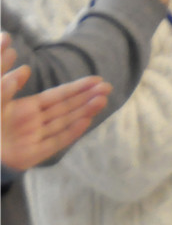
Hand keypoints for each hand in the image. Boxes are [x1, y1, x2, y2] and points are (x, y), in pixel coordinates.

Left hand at [1, 33, 110, 170]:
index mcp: (26, 108)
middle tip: (108, 87)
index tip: (96, 79)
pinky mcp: (32, 155)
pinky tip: (86, 121)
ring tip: (103, 100)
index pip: (57, 96)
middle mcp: (34, 122)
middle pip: (66, 108)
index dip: (76, 87)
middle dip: (87, 97)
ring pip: (65, 122)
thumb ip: (7, 87)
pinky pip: (55, 142)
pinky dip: (72, 133)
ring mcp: (35, 138)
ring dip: (85, 111)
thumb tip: (26, 69)